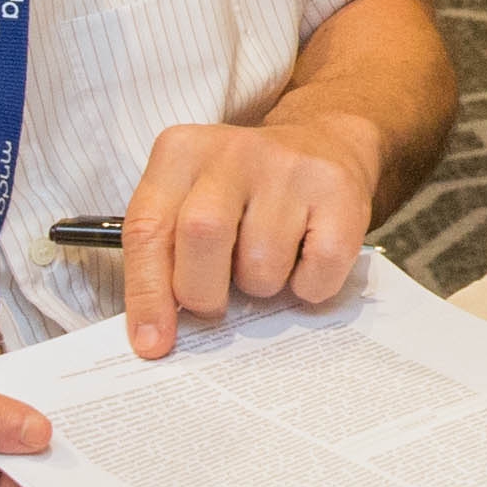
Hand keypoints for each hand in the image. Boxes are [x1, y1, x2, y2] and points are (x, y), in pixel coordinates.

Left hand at [116, 115, 388, 352]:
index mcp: (181, 153)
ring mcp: (290, 168)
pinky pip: (317, 273)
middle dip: (204, 292)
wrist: (322, 142)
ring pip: (263, 265)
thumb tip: (154, 337)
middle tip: (215, 303)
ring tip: (267, 259)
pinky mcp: (339, 191)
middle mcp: (233, 151)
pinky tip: (304, 259)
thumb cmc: (243, 192)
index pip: (148, 229)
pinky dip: (307, 287)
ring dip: (261, 286)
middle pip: (203, 235)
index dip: (147, 294)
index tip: (154, 343)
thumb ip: (165, 257)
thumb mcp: (189, 201)